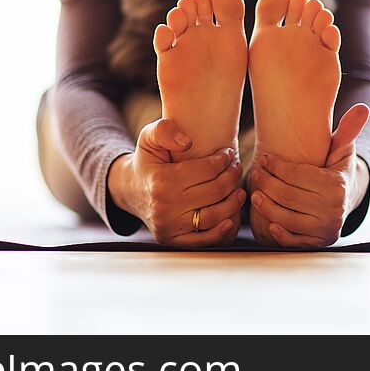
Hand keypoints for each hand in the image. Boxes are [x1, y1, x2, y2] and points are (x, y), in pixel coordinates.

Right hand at [107, 118, 245, 246]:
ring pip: (212, 217)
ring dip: (232, 203)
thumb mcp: (149, 138)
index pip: (206, 170)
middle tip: (237, 168)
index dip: (223, 160)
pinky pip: (202, 240)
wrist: (130, 190)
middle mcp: (164, 206)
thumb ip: (164, 130)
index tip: (229, 153)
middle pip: (213, 192)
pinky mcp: (171, 240)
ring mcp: (168, 226)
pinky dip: (220, 231)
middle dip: (231, 177)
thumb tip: (187, 142)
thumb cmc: (147, 162)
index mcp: (161, 180)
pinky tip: (230, 218)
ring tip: (239, 190)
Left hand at [248, 104, 369, 247]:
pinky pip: (294, 240)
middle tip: (254, 174)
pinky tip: (268, 221)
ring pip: (287, 217)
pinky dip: (280, 233)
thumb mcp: (342, 151)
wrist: (345, 202)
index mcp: (336, 185)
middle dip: (267, 183)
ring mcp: (325, 228)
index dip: (278, 166)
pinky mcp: (317, 243)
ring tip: (254, 193)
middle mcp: (332, 209)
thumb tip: (363, 108)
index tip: (265, 158)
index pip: (299, 175)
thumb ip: (348, 130)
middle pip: (289, 196)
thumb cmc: (336, 171)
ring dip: (266, 206)